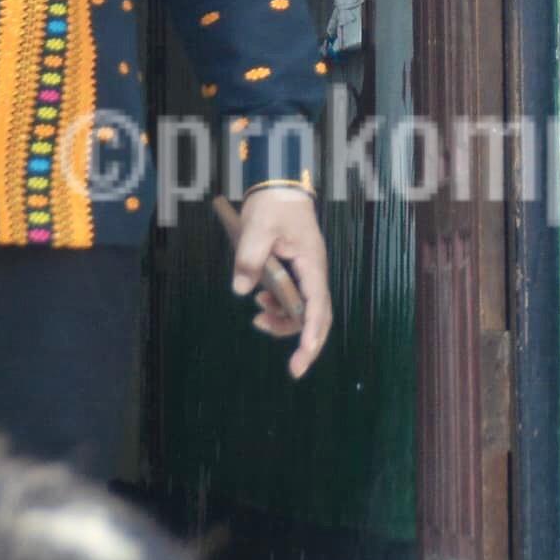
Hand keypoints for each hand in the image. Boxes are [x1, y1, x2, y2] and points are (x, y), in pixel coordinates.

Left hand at [231, 186, 331, 378]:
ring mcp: (306, 275)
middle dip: (308, 344)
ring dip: (285, 323)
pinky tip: (259, 303)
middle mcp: (314, 273)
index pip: (317, 305)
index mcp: (311, 264)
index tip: (304, 355)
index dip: (312, 333)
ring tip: (258, 320)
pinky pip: (293, 301)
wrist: (279, 189)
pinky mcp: (296, 274)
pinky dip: (278, 309)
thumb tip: (241, 291)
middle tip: (294, 370)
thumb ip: (249, 258)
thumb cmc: (273, 206)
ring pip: (305, 312)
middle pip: (319, 317)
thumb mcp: (257, 228)